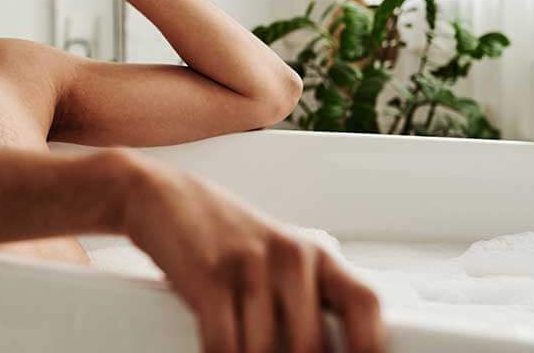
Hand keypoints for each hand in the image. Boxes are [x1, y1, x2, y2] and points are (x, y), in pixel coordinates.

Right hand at [111, 149, 385, 352]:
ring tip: (241, 347)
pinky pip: (223, 345)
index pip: (366, 305)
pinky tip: (218, 352)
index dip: (370, 346)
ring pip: (264, 352)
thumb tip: (324, 347)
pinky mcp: (209, 276)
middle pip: (312, 344)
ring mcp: (251, 265)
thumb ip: (306, 300)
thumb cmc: (223, 234)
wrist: (163, 196)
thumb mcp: (276, 257)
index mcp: (316, 255)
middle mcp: (291, 257)